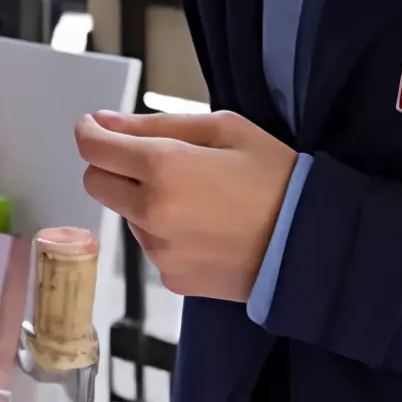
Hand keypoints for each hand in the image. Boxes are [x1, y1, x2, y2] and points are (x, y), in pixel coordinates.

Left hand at [75, 110, 296, 302]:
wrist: (312, 244)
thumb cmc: (273, 175)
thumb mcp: (223, 129)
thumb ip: (155, 124)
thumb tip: (104, 122)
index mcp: (162, 167)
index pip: (93, 148)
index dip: (89, 131)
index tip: (96, 127)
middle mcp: (151, 212)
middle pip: (96, 183)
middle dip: (111, 166)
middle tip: (151, 159)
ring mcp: (160, 250)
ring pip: (125, 215)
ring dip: (141, 201)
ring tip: (195, 196)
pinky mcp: (172, 279)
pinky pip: (151, 245)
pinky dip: (164, 232)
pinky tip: (203, 226)